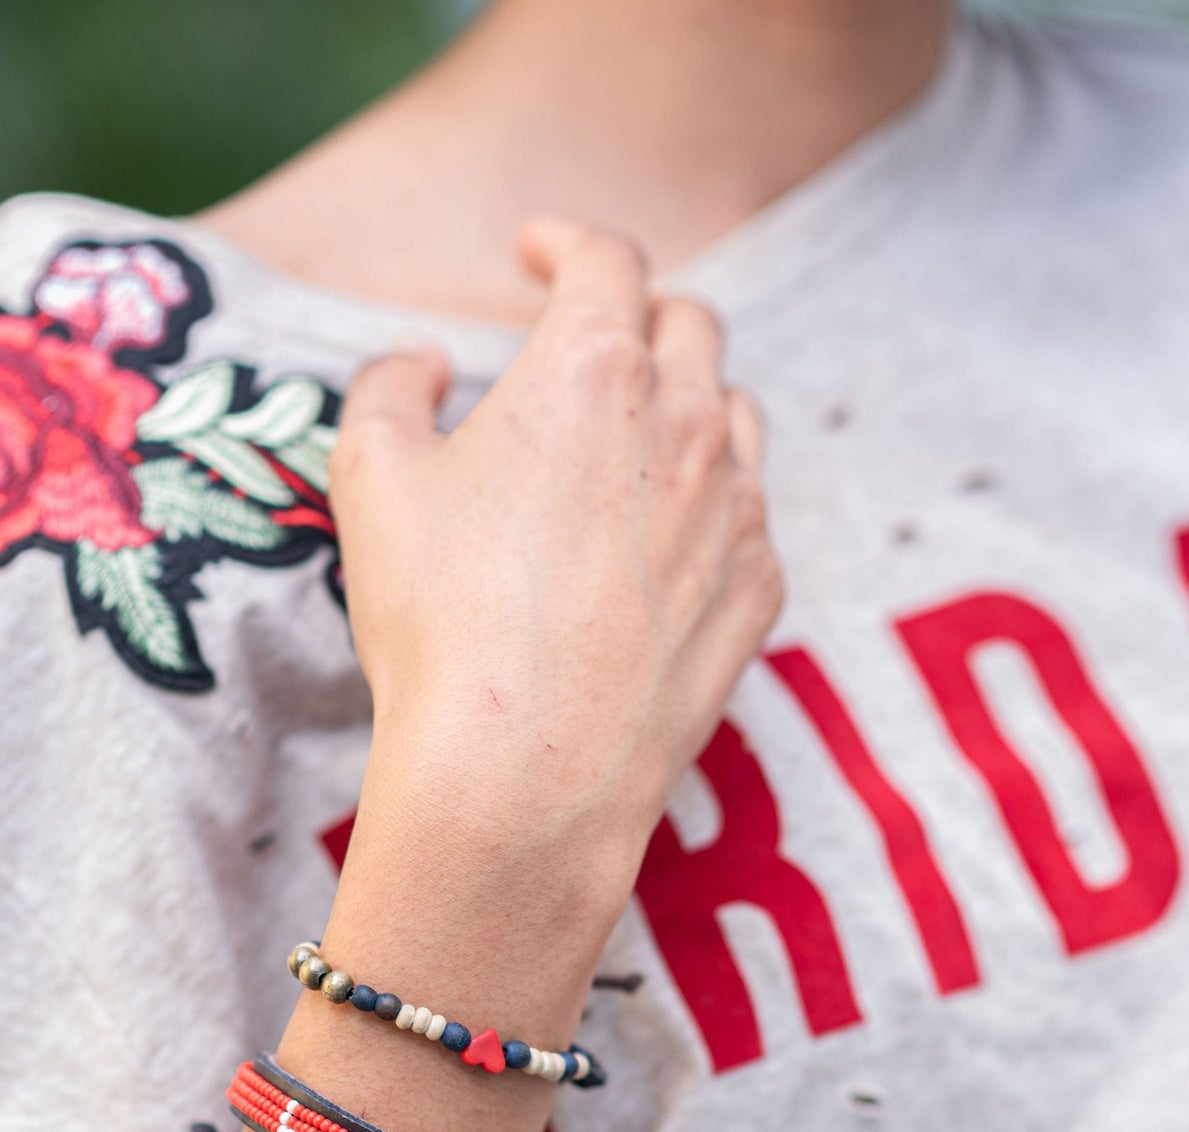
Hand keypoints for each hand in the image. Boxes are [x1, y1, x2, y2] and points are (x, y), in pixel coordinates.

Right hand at [329, 218, 782, 910]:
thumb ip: (392, 386)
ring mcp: (738, 512)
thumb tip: (426, 363)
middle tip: (589, 343)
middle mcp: (689, 425)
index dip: (565, 244)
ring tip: (635, 441)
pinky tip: (663, 544)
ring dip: (689, 405)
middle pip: (689, 326)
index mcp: (596, 371)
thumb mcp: (371, 476)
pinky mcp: (758, 594)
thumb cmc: (440, 620)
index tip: (535, 254)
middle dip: (636, 316)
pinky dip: (711, 507)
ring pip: (735, 416)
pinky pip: (750, 520)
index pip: (605, 261)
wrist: (523, 772)